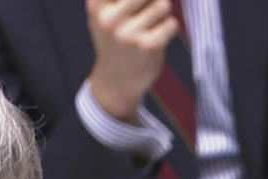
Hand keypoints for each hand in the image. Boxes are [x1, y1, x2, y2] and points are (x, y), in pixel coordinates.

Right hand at [86, 0, 177, 122]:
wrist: (116, 81)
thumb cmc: (115, 38)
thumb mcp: (105, 11)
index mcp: (96, 6)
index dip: (137, 1)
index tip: (133, 8)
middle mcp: (109, 19)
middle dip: (151, 1)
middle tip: (143, 16)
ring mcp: (128, 34)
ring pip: (163, 5)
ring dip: (161, 15)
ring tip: (147, 29)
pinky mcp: (147, 46)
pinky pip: (171, 24)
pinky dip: (168, 31)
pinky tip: (153, 41)